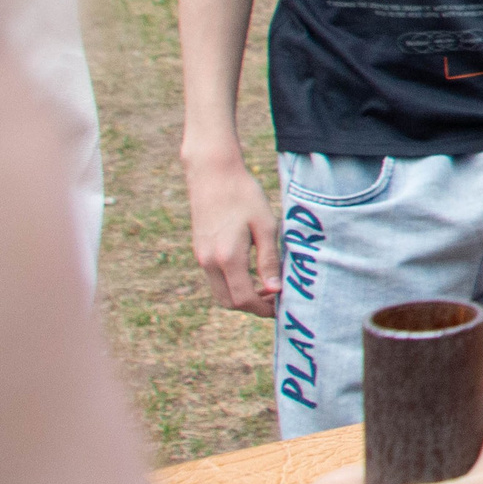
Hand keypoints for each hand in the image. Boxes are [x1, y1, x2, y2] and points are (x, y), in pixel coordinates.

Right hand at [185, 152, 279, 316]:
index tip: (281, 307)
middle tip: (276, 298)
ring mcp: (201, 257)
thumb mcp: (265, 226)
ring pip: (220, 292)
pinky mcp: (199, 250)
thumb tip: (275, 290)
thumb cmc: (244, 196)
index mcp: (227, 258)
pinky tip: (252, 271)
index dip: (263, 308)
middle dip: (253, 306)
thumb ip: (269, 260)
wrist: (213, 174)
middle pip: (229, 301)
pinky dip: (232, 283)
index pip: (243, 299)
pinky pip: (215, 279)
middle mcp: (209, 262)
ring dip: (241, 296)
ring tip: (266, 286)